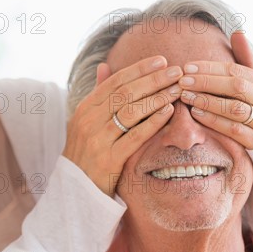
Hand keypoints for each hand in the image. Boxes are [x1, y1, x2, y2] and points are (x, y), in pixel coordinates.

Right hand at [63, 55, 179, 196]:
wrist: (75, 191)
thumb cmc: (85, 153)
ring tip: (177, 90)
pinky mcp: (109, 159)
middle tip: (176, 71)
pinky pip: (135, 135)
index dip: (138, 69)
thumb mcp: (84, 122)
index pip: (114, 82)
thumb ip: (97, 95)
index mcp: (84, 109)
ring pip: (131, 111)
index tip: (161, 60)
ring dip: (157, 97)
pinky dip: (153, 121)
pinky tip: (169, 111)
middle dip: (153, 79)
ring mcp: (97, 140)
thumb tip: (104, 65)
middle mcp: (88, 121)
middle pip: (125, 93)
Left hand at [178, 31, 252, 149]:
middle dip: (206, 83)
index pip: (237, 70)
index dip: (210, 68)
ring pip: (234, 109)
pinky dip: (212, 120)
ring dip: (207, 101)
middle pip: (236, 87)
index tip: (187, 66)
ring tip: (186, 96)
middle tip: (182, 81)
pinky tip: (195, 113)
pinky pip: (232, 130)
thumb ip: (244, 58)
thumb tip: (237, 31)